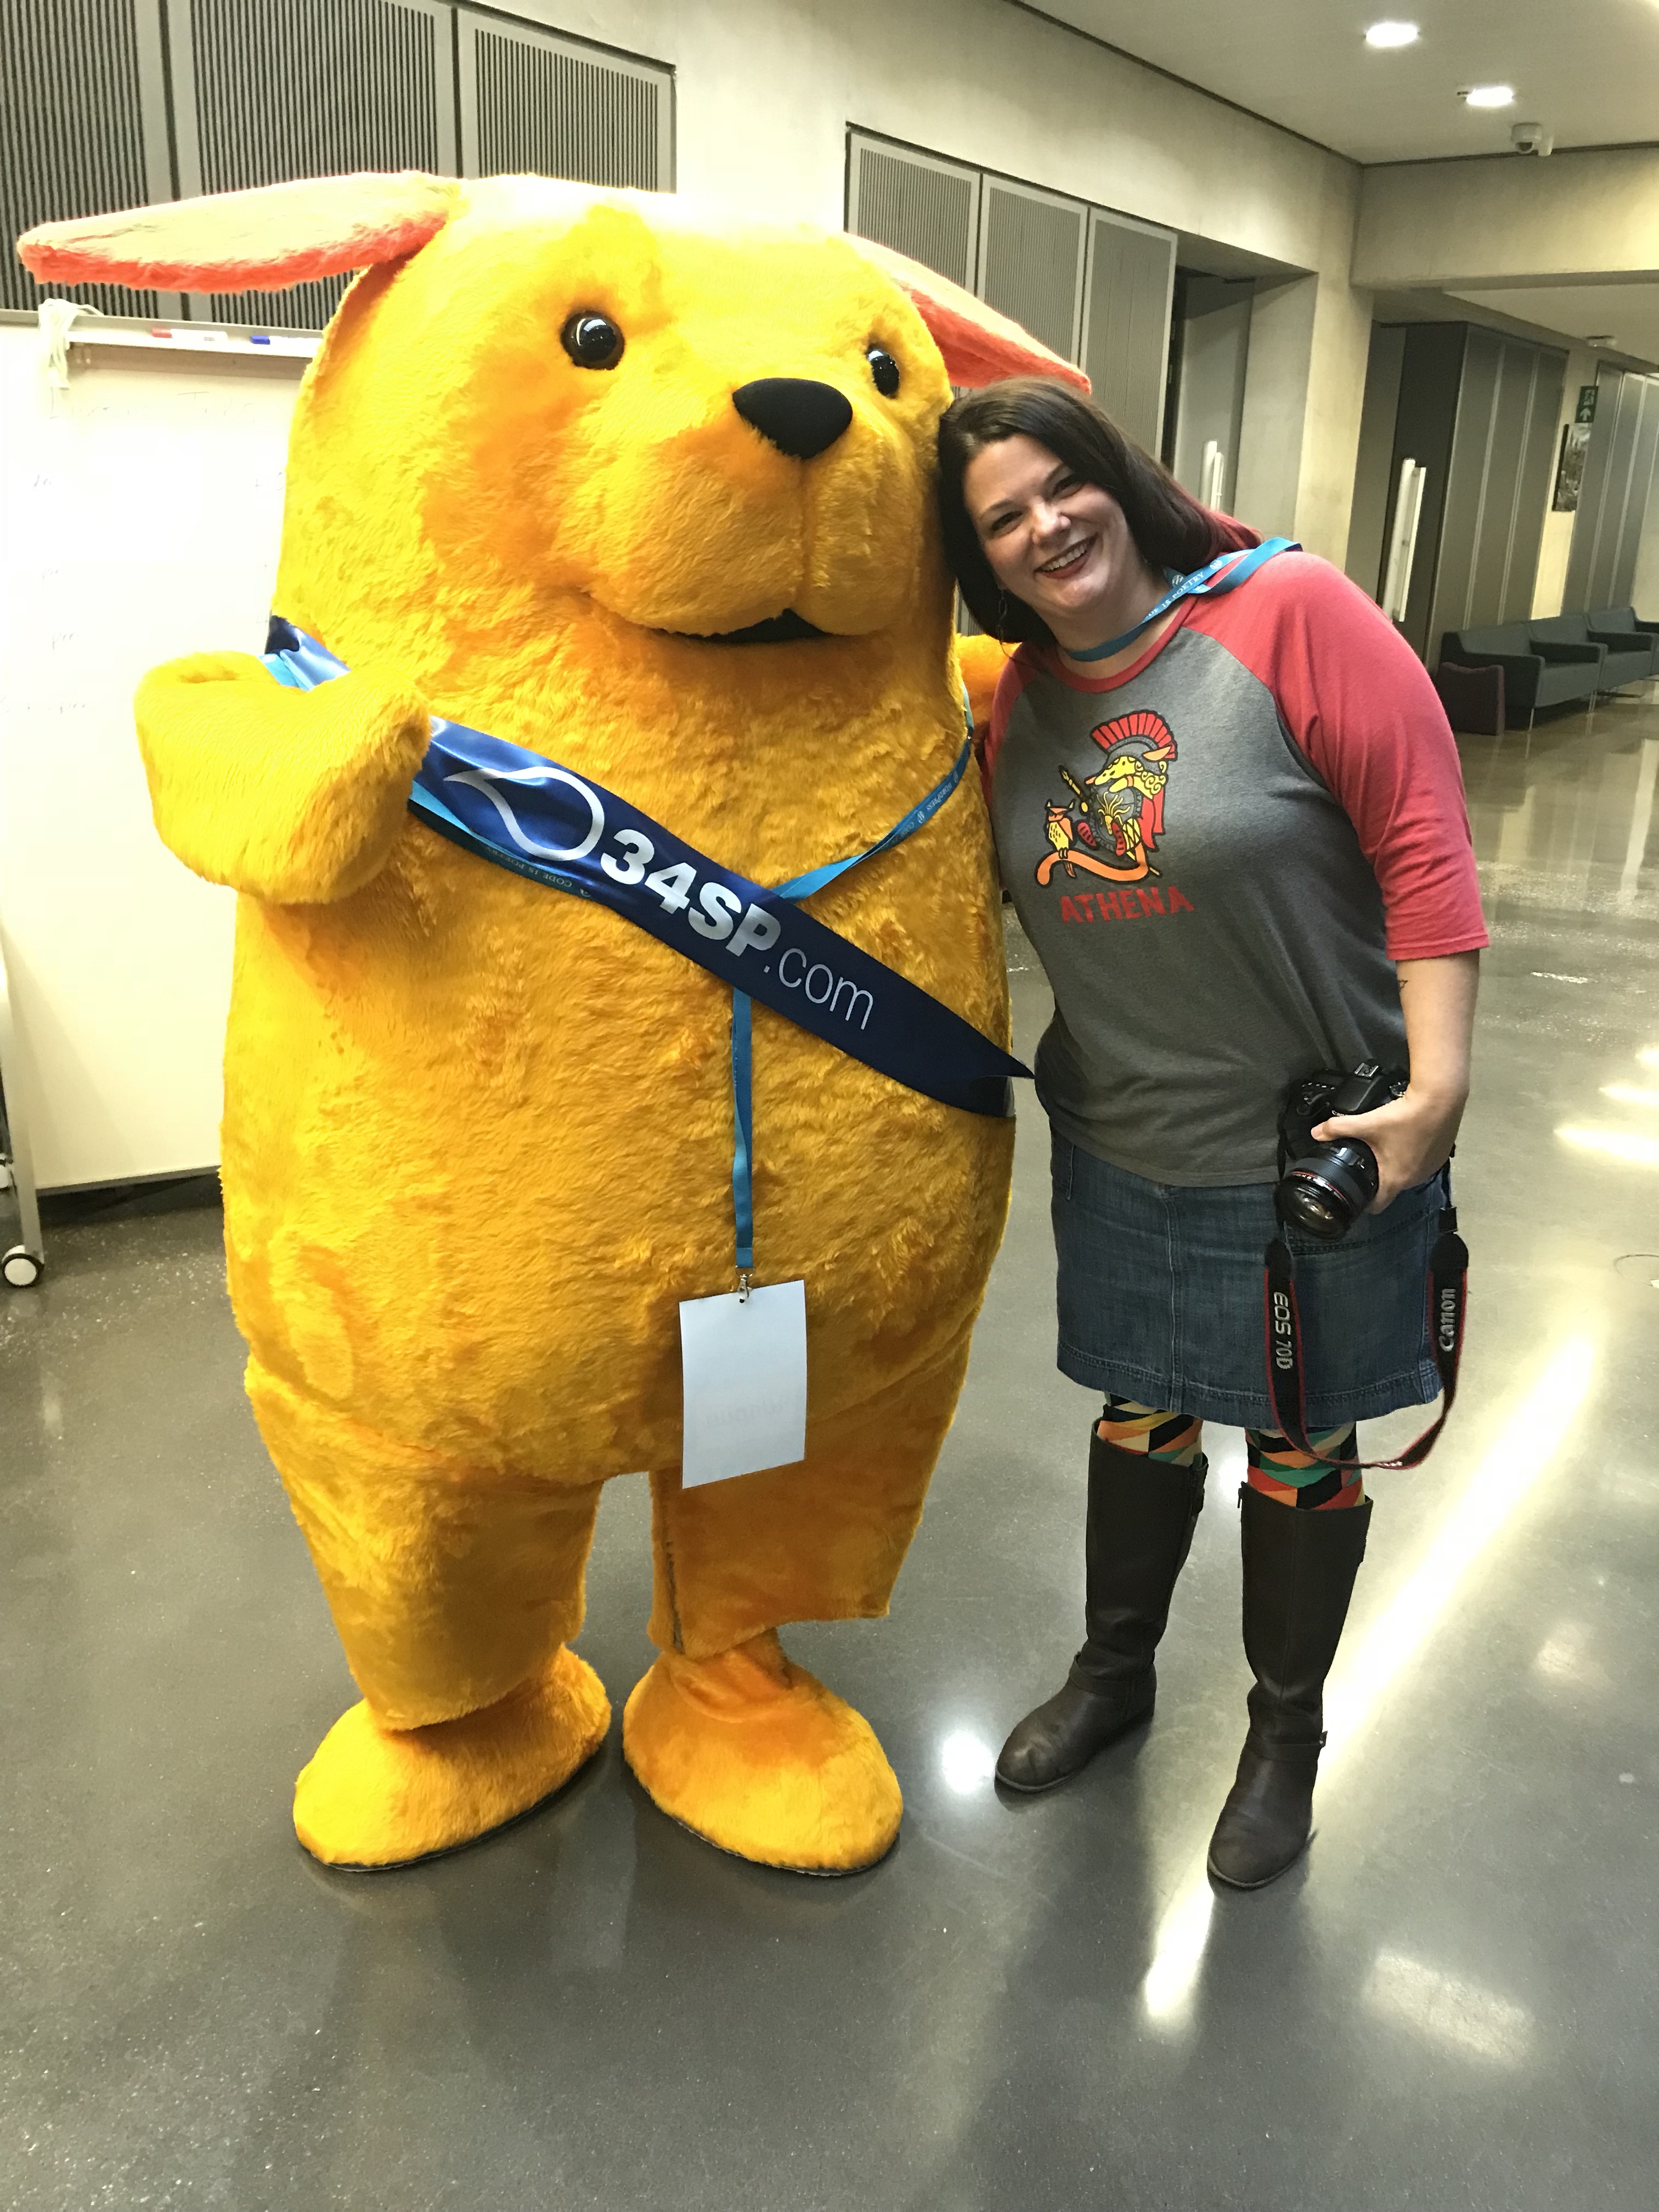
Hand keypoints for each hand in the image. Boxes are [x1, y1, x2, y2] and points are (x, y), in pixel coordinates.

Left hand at [1312, 1085, 1466, 1211]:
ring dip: (1396, 1167)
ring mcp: (1430, 1168)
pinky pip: (1421, 1163)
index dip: (1364, 1203)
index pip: (1378, 1206)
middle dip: (1378, 1179)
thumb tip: (1317, 1131)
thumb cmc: (1407, 1116)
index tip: (1355, 1195)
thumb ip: (1338, 1128)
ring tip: (1385, 1149)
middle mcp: (1415, 1178)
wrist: (1440, 1099)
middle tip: (1366, 1163)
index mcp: (1396, 1178)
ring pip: (1407, 1174)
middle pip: (1392, 1188)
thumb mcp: (1367, 1123)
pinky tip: (1406, 1140)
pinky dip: (1412, 1156)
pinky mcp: (1440, 1156)